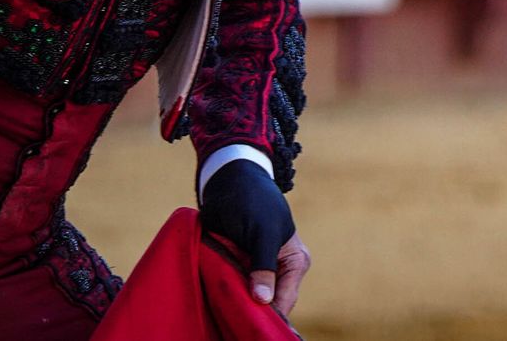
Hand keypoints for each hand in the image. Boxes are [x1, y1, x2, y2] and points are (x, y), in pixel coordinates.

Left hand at [199, 159, 309, 314]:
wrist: (227, 180)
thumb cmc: (253, 201)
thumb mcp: (263, 232)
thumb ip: (265, 266)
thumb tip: (264, 301)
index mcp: (294, 263)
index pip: (284, 301)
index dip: (269, 315)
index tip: (250, 326)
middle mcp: (277, 272)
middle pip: (265, 304)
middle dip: (248, 309)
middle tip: (230, 317)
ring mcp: (254, 272)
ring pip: (244, 299)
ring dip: (231, 299)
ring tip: (220, 302)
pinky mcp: (235, 269)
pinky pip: (228, 288)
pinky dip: (219, 290)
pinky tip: (212, 296)